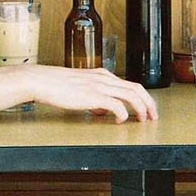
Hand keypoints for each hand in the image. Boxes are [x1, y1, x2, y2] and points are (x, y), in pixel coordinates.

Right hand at [23, 65, 158, 123]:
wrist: (42, 80)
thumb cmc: (56, 84)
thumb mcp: (81, 88)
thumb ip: (94, 97)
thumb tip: (102, 110)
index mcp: (103, 75)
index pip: (131, 84)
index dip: (143, 97)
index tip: (147, 108)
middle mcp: (105, 78)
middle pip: (137, 88)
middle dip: (149, 103)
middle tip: (153, 116)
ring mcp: (100, 86)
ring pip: (131, 95)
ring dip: (141, 108)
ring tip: (143, 119)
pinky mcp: (93, 95)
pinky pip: (116, 105)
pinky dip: (122, 114)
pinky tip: (120, 121)